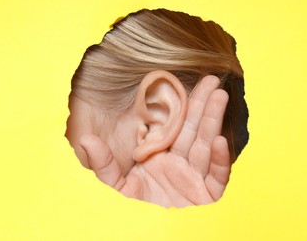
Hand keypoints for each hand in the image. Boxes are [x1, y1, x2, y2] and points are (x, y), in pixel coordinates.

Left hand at [80, 76, 230, 207]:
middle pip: (192, 129)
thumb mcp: (115, 187)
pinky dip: (220, 160)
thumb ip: (103, 165)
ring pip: (206, 145)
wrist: (147, 235)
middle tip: (210, 81)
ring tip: (219, 97)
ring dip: (213, 121)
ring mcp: (194, 178)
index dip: (178, 107)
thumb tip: (86, 141)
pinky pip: (217, 175)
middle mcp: (179, 163)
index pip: (171, 128)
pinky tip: (220, 141)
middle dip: (202, 105)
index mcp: (159, 157)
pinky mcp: (207, 194)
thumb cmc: (131, 212)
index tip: (183, 85)